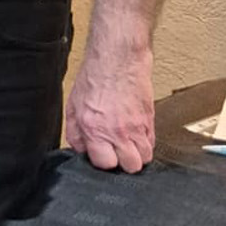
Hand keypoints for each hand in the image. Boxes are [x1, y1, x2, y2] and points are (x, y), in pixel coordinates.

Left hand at [65, 46, 154, 172]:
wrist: (118, 59)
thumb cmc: (95, 77)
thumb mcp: (73, 106)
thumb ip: (75, 132)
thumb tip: (80, 149)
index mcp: (96, 129)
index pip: (106, 164)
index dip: (102, 161)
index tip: (100, 154)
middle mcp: (119, 132)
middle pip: (131, 166)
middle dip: (122, 162)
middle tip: (115, 151)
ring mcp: (138, 127)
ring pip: (145, 157)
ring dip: (136, 154)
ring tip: (125, 143)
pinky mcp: (150, 120)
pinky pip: (153, 143)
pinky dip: (145, 142)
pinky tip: (134, 133)